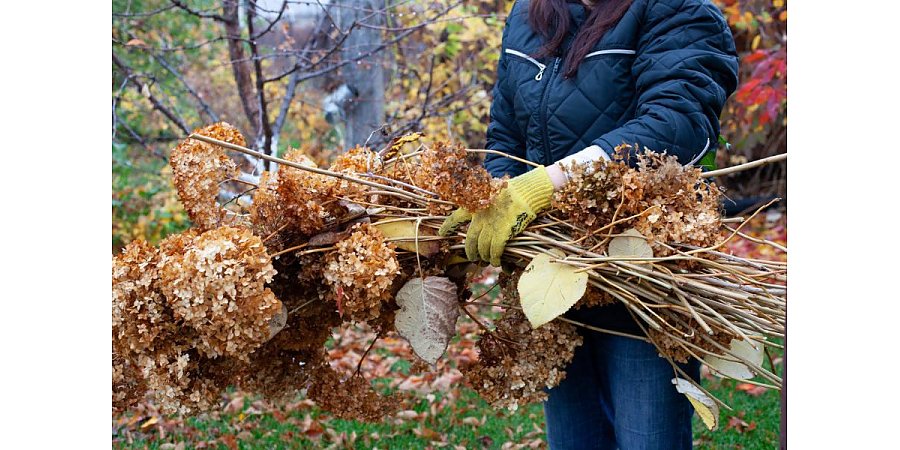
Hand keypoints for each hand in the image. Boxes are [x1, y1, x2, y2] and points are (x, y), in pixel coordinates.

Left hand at [438, 166, 554, 265]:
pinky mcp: (503, 232)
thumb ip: (487, 206)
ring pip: (482, 247)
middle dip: (470, 251)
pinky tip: (498, 262)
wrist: (528, 190)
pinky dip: (495, 258)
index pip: (456, 216)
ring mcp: (491, 225)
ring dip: (485, 256)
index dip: (448, 226)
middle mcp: (480, 216)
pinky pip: (495, 250)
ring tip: (488, 260)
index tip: (441, 233)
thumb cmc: (515, 190)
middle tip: (472, 257)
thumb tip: (487, 219)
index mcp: (476, 205)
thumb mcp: (494, 193)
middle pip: (470, 239)